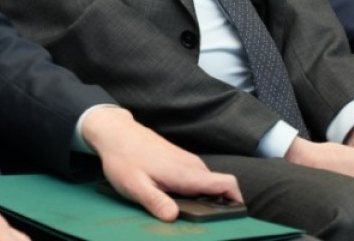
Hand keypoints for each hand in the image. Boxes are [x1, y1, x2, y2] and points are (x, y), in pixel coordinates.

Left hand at [81, 107, 239, 222]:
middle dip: (216, 204)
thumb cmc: (124, 158)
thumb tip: (173, 217)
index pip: (226, 183)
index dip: (237, 199)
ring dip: (203, 197)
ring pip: (206, 182)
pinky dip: (193, 189)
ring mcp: (186, 160)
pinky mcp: (179, 159)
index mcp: (185, 173)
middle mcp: (191, 165)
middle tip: (199, 220)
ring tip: (185, 211)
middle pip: (218, 187)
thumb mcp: (135, 186)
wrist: (116, 132)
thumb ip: (156, 202)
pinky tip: (174, 196)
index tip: (234, 214)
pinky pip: (196, 177)